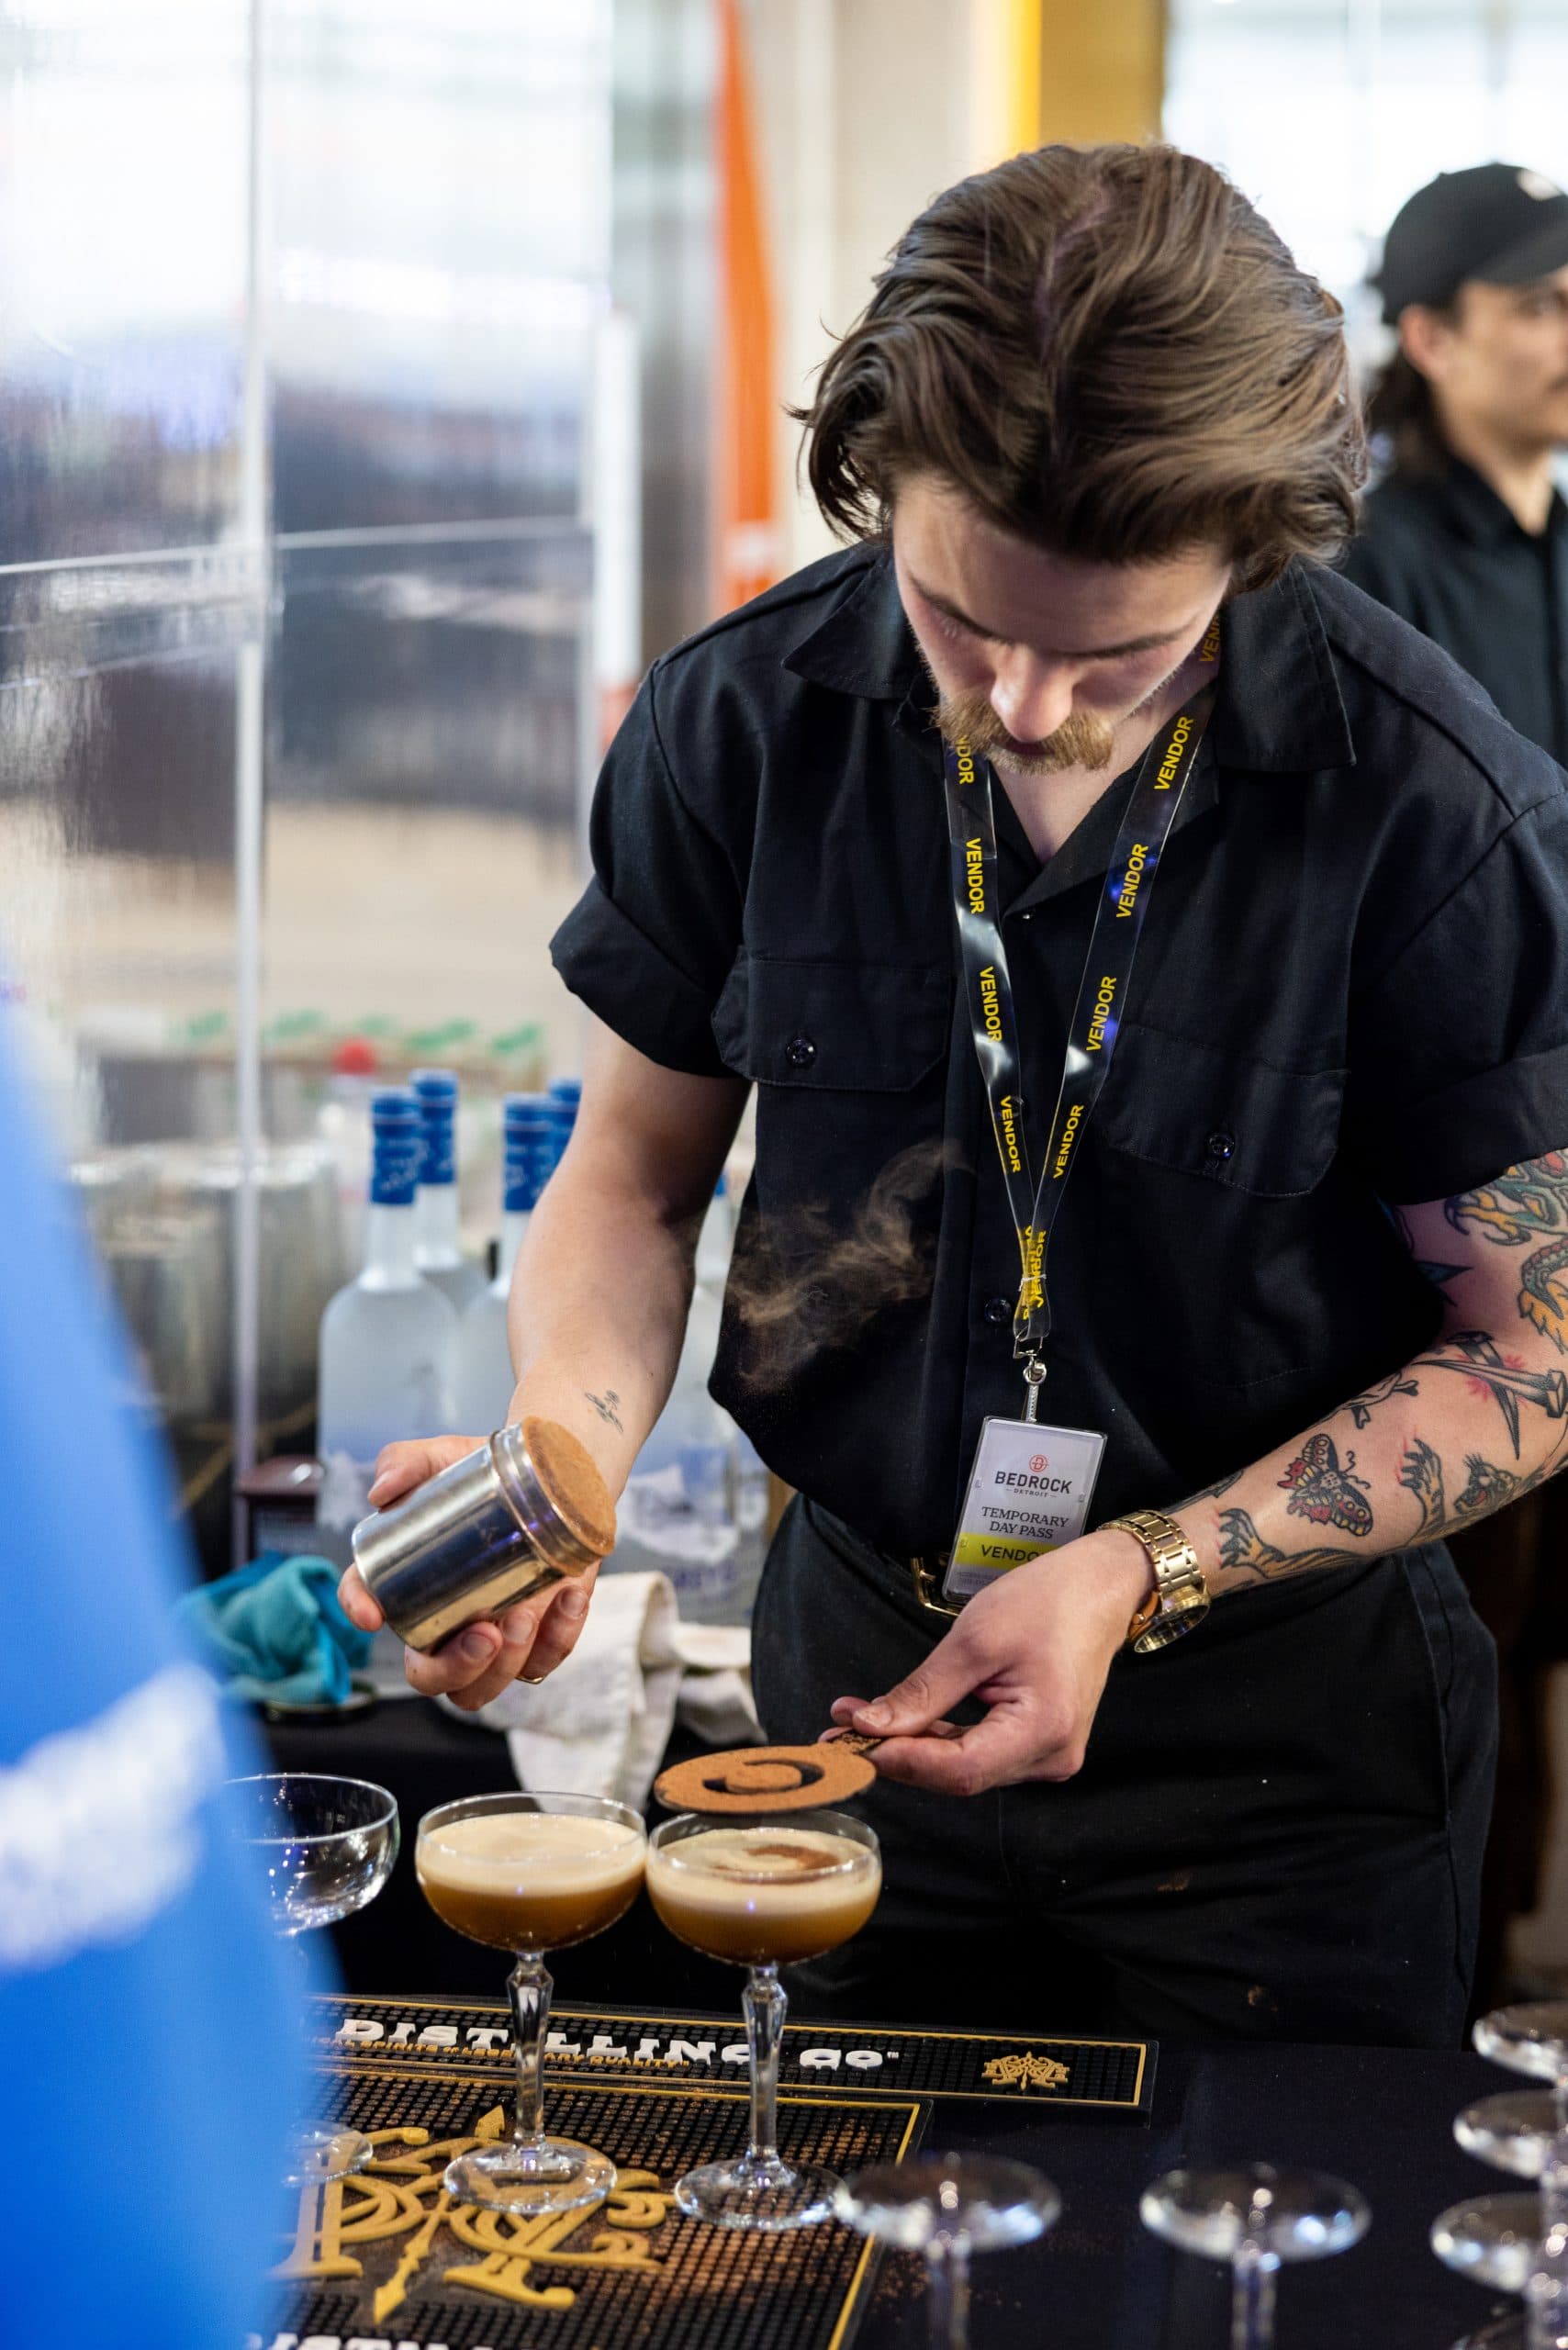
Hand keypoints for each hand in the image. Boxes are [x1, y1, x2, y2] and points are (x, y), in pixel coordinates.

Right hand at [335, 1433, 602, 1711]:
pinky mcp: (540, 1635)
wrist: (552, 1471)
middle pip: (430, 1676)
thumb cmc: (486, 1474)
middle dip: (453, 1668)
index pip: (369, 1602)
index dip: (359, 1611)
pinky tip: (569, 1599)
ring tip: (523, 1616)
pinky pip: (546, 1660)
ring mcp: (492, 1635)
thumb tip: (381, 1492)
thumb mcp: (443, 1456)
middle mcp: (444, 1620)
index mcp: (407, 1580)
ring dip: (504, 1666)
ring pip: (485, 1686)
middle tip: (484, 1633)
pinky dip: (560, 1638)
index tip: (371, 1615)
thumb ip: (405, 1461)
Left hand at [828, 1526, 1152, 1795]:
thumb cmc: (1048, 1601)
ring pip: (964, 1768)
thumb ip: (922, 1692)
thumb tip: (869, 1726)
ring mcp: (1047, 1755)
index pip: (958, 1769)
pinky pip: (978, 1752)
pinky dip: (938, 1739)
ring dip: (911, 1747)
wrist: (1100, 1587)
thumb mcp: (975, 1640)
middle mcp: (1050, 1758)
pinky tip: (901, 1724)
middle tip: (839, 1729)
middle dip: (897, 1753)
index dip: (901, 1760)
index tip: (852, 1741)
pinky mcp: (1037, 1743)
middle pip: (958, 1775)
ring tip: (858, 1721)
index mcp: (1044, 1731)